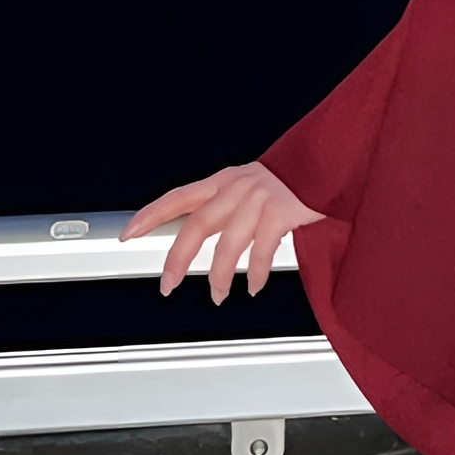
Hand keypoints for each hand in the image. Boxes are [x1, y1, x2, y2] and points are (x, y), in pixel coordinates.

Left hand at [125, 160, 322, 302]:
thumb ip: (229, 204)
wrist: (326, 160)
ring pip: (226, 245)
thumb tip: (209, 236)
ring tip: (217, 294)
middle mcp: (236, 188)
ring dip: (218, 276)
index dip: (150, 215)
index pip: (177, 198)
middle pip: (196, 226)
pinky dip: (255, 274)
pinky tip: (253, 285)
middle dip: (178, 260)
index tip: (128, 233)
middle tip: (168, 284)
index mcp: (223, 180)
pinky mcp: (280, 214)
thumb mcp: (251, 183)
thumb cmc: (290, 179)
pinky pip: (260, 252)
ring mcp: (258, 201)